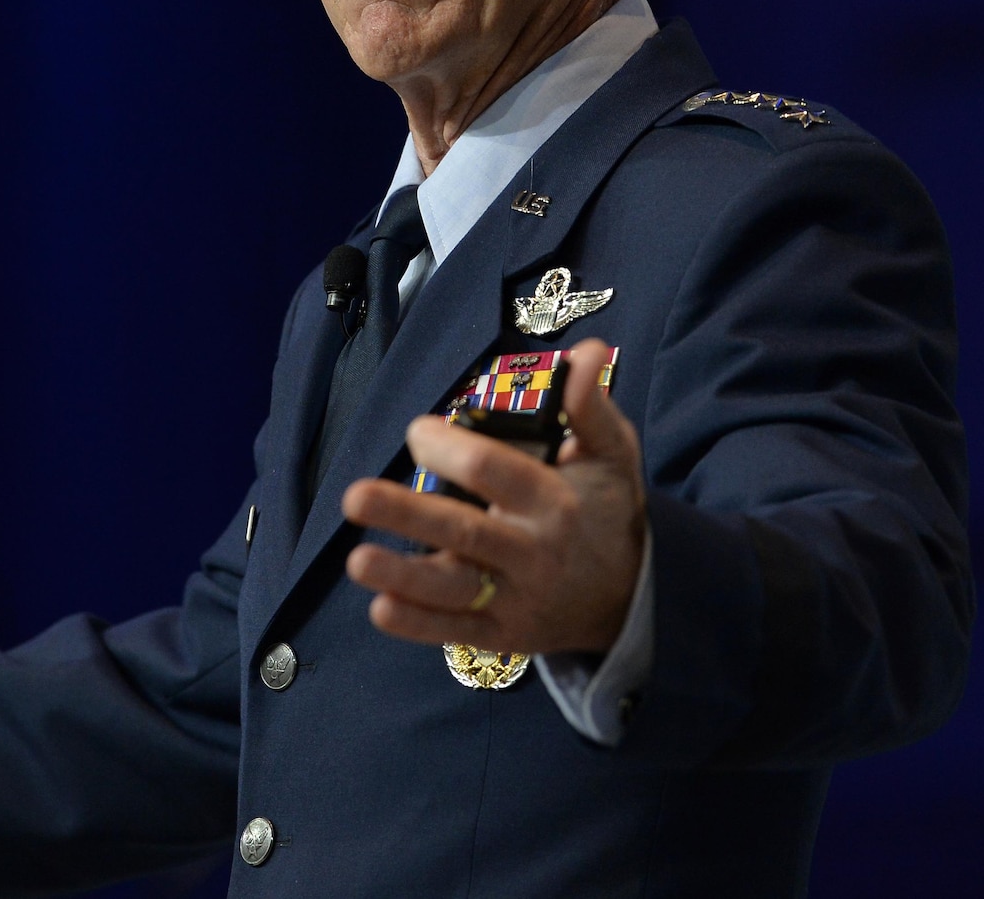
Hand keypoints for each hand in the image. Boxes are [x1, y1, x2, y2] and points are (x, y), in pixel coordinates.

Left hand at [342, 339, 645, 654]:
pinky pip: (454, 631)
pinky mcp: (501, 633)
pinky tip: (379, 608)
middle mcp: (532, 552)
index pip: (495, 471)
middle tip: (353, 496)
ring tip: (356, 559)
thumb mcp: (613, 454)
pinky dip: (417, 625)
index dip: (450, 448)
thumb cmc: (606, 510)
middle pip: (463, 531)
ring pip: (452, 589)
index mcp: (553, 502)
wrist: (630, 596)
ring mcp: (516, 598)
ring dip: (402, 575)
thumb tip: (588, 349)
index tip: (417, 431)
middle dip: (406, 514)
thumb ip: (590, 405)